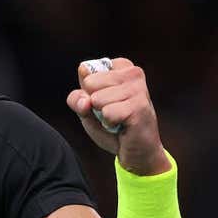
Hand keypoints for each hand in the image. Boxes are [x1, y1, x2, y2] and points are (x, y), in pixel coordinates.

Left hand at [67, 57, 170, 175]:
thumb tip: (85, 100)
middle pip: (90, 83)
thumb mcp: (87, 109)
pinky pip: (107, 113)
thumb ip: (77, 99)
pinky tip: (123, 125)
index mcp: (121, 66)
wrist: (137, 151)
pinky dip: (110, 123)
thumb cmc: (113, 125)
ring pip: (97, 99)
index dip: (87, 92)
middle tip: (112, 112)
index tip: (104, 101)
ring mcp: (138, 88)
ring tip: (119, 119)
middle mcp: (133, 72)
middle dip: (94, 104)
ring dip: (103, 115)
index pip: (84, 71)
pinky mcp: (140, 106)